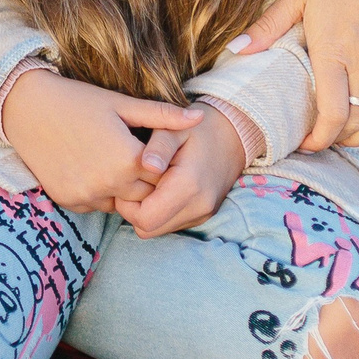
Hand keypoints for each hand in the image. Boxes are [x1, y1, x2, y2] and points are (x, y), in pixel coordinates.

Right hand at [0, 69, 201, 212]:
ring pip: (121, 203)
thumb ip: (162, 116)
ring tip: (111, 160)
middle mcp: (108, 183)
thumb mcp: (121, 104)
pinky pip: (97, 206)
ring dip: (123, 188)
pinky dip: (100, 193)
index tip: (152, 148)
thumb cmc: (77, 100)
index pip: (163, 175)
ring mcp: (86, 195)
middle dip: (145, 178)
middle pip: (145, 194)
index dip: (161, 162)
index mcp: (127, 159)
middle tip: (132, 156)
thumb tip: (201, 117)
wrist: (26, 107)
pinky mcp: (68, 201)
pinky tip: (91, 168)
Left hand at [115, 110, 245, 238]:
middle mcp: (198, 206)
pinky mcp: (203, 216)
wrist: (233, 135)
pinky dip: (160, 212)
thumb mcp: (175, 128)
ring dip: (146, 212)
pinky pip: (171, 224)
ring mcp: (202, 214)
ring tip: (147, 183)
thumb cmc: (197, 129)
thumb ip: (158, 147)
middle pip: (148, 229)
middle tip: (133, 182)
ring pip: (158, 229)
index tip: (126, 181)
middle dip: (132, 210)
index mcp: (188, 185)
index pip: (145, 218)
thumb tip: (147, 165)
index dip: (126, 204)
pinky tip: (160, 189)